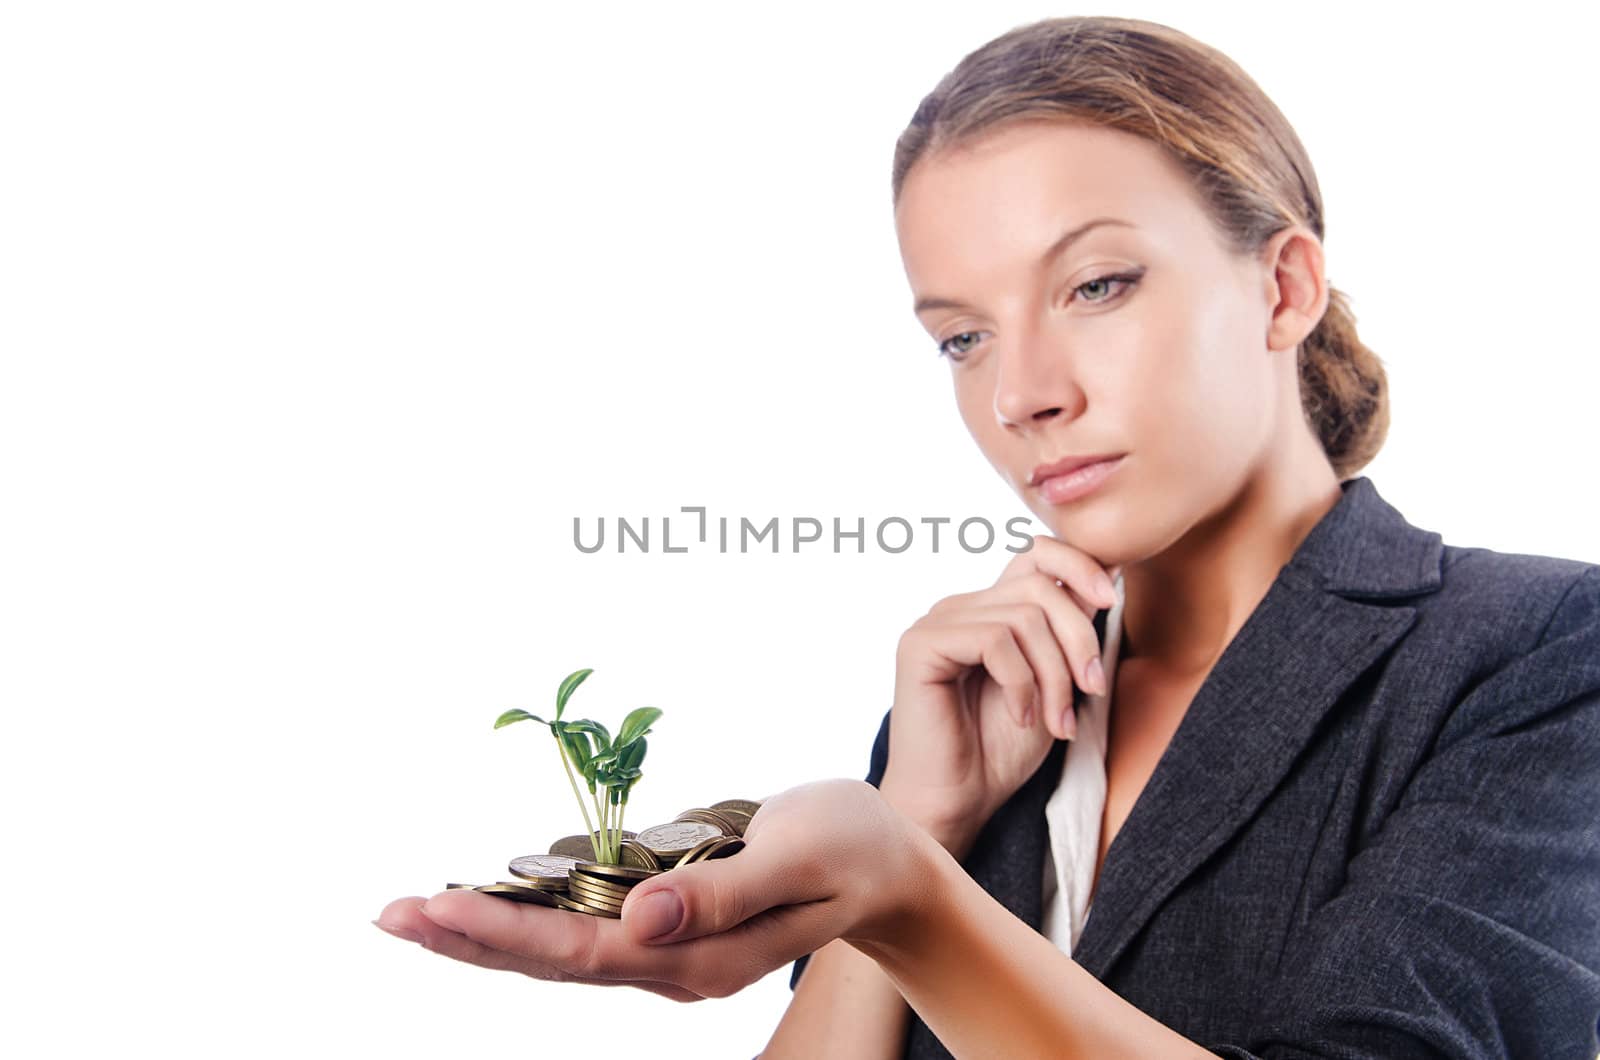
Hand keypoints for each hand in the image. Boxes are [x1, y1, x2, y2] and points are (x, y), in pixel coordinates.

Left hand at [373, 779, 935, 1000]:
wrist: (890, 864)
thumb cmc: (852, 848)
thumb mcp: (799, 859)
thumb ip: (721, 895)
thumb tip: (638, 921)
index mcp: (701, 957)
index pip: (582, 952)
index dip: (503, 932)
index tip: (434, 907)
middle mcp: (674, 966)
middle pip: (552, 962)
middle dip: (469, 938)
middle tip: (389, 914)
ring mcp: (669, 951)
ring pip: (560, 951)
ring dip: (486, 932)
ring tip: (415, 913)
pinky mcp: (669, 927)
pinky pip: (585, 928)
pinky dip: (530, 915)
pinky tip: (491, 902)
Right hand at [881, 536, 1119, 851]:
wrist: (958, 802)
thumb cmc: (1000, 751)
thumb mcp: (1054, 680)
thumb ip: (1069, 627)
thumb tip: (1111, 570)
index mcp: (987, 610)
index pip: (1034, 554)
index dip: (1078, 564)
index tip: (1110, 600)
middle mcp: (959, 608)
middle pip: (1040, 586)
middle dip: (1080, 639)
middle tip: (1092, 690)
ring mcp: (937, 623)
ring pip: (1024, 616)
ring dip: (1055, 674)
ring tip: (1057, 720)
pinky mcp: (920, 645)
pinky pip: (995, 640)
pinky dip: (1022, 683)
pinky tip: (1021, 716)